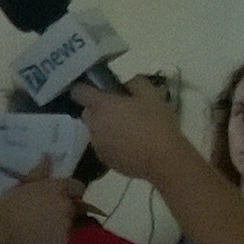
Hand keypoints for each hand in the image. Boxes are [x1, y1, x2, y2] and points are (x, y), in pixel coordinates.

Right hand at [0, 155, 86, 243]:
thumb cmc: (8, 204)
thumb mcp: (23, 184)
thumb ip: (40, 171)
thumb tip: (48, 156)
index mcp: (57, 187)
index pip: (78, 188)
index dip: (70, 193)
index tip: (60, 197)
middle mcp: (66, 204)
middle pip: (74, 208)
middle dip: (63, 210)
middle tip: (44, 216)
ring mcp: (66, 224)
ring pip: (68, 225)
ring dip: (58, 226)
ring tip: (37, 229)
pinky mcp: (63, 241)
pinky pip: (61, 239)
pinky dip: (53, 240)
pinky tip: (38, 239)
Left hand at [70, 77, 190, 183]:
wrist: (164, 160)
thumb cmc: (157, 124)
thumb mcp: (151, 95)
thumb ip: (134, 83)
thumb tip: (125, 84)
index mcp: (102, 106)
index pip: (79, 92)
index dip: (85, 88)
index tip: (97, 89)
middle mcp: (94, 125)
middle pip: (88, 112)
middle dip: (99, 109)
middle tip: (120, 110)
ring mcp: (97, 145)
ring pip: (95, 130)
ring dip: (105, 127)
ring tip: (128, 130)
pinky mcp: (104, 159)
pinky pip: (103, 146)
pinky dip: (111, 143)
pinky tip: (129, 145)